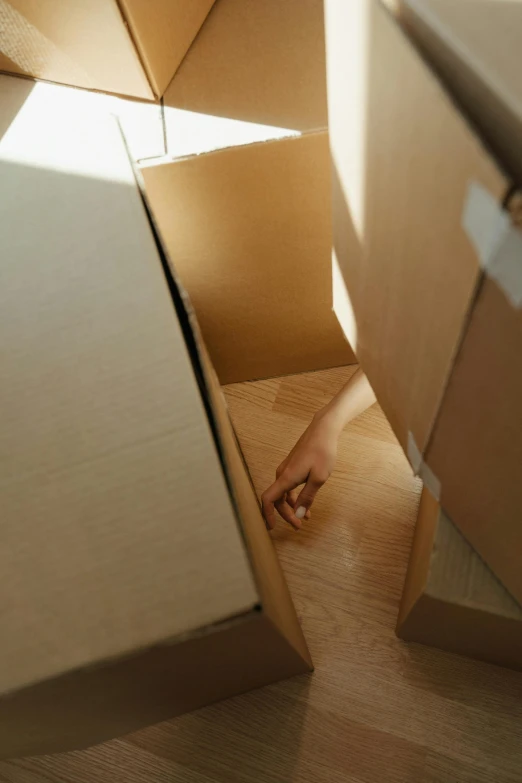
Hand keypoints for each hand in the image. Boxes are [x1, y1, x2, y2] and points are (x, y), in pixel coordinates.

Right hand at [261, 412, 339, 530]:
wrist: (323, 430)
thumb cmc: (322, 452)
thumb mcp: (318, 478)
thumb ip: (307, 497)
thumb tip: (298, 515)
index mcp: (286, 478)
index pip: (268, 499)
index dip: (267, 515)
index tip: (271, 528)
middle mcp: (282, 474)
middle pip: (276, 499)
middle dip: (285, 515)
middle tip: (298, 526)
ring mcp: (286, 469)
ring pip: (283, 493)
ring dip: (291, 507)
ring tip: (304, 518)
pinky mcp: (292, 466)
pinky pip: (288, 486)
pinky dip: (294, 497)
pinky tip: (305, 503)